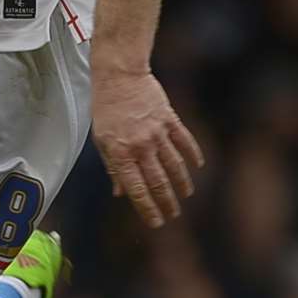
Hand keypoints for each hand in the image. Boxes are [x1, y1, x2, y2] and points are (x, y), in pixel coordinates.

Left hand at [90, 69, 204, 227]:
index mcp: (120, 153)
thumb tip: (119, 192)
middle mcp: (140, 146)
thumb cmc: (106, 107)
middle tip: (173, 215)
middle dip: (167, 203)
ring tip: (185, 196)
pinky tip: (197, 167)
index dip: (147, 209)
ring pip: (175, 166)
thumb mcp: (101, 139)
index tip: (155, 222)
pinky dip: (193, 156)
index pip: (136, 189)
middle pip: (158, 182)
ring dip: (182, 184)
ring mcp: (157, 133)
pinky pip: (185, 142)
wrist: (119, 75)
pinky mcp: (170, 120)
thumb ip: (112, 167)